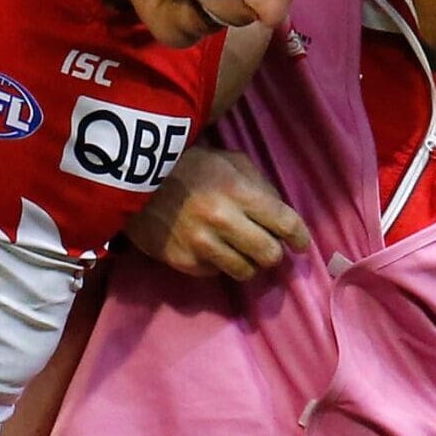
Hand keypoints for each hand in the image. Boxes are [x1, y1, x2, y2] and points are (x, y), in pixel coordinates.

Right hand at [125, 145, 309, 279]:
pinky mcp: (184, 262)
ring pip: (246, 271)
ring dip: (248, 262)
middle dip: (274, 253)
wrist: (133, 181)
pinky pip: (216, 273)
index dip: (300, 237)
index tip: (301, 244)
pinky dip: (219, 264)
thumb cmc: (188, 167)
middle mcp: (223, 221)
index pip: (285, 223)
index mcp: (238, 192)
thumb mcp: (229, 162)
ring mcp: (202, 245)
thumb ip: (259, 187)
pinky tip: (211, 249)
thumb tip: (281, 216)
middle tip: (269, 247)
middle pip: (269, 255)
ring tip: (240, 251)